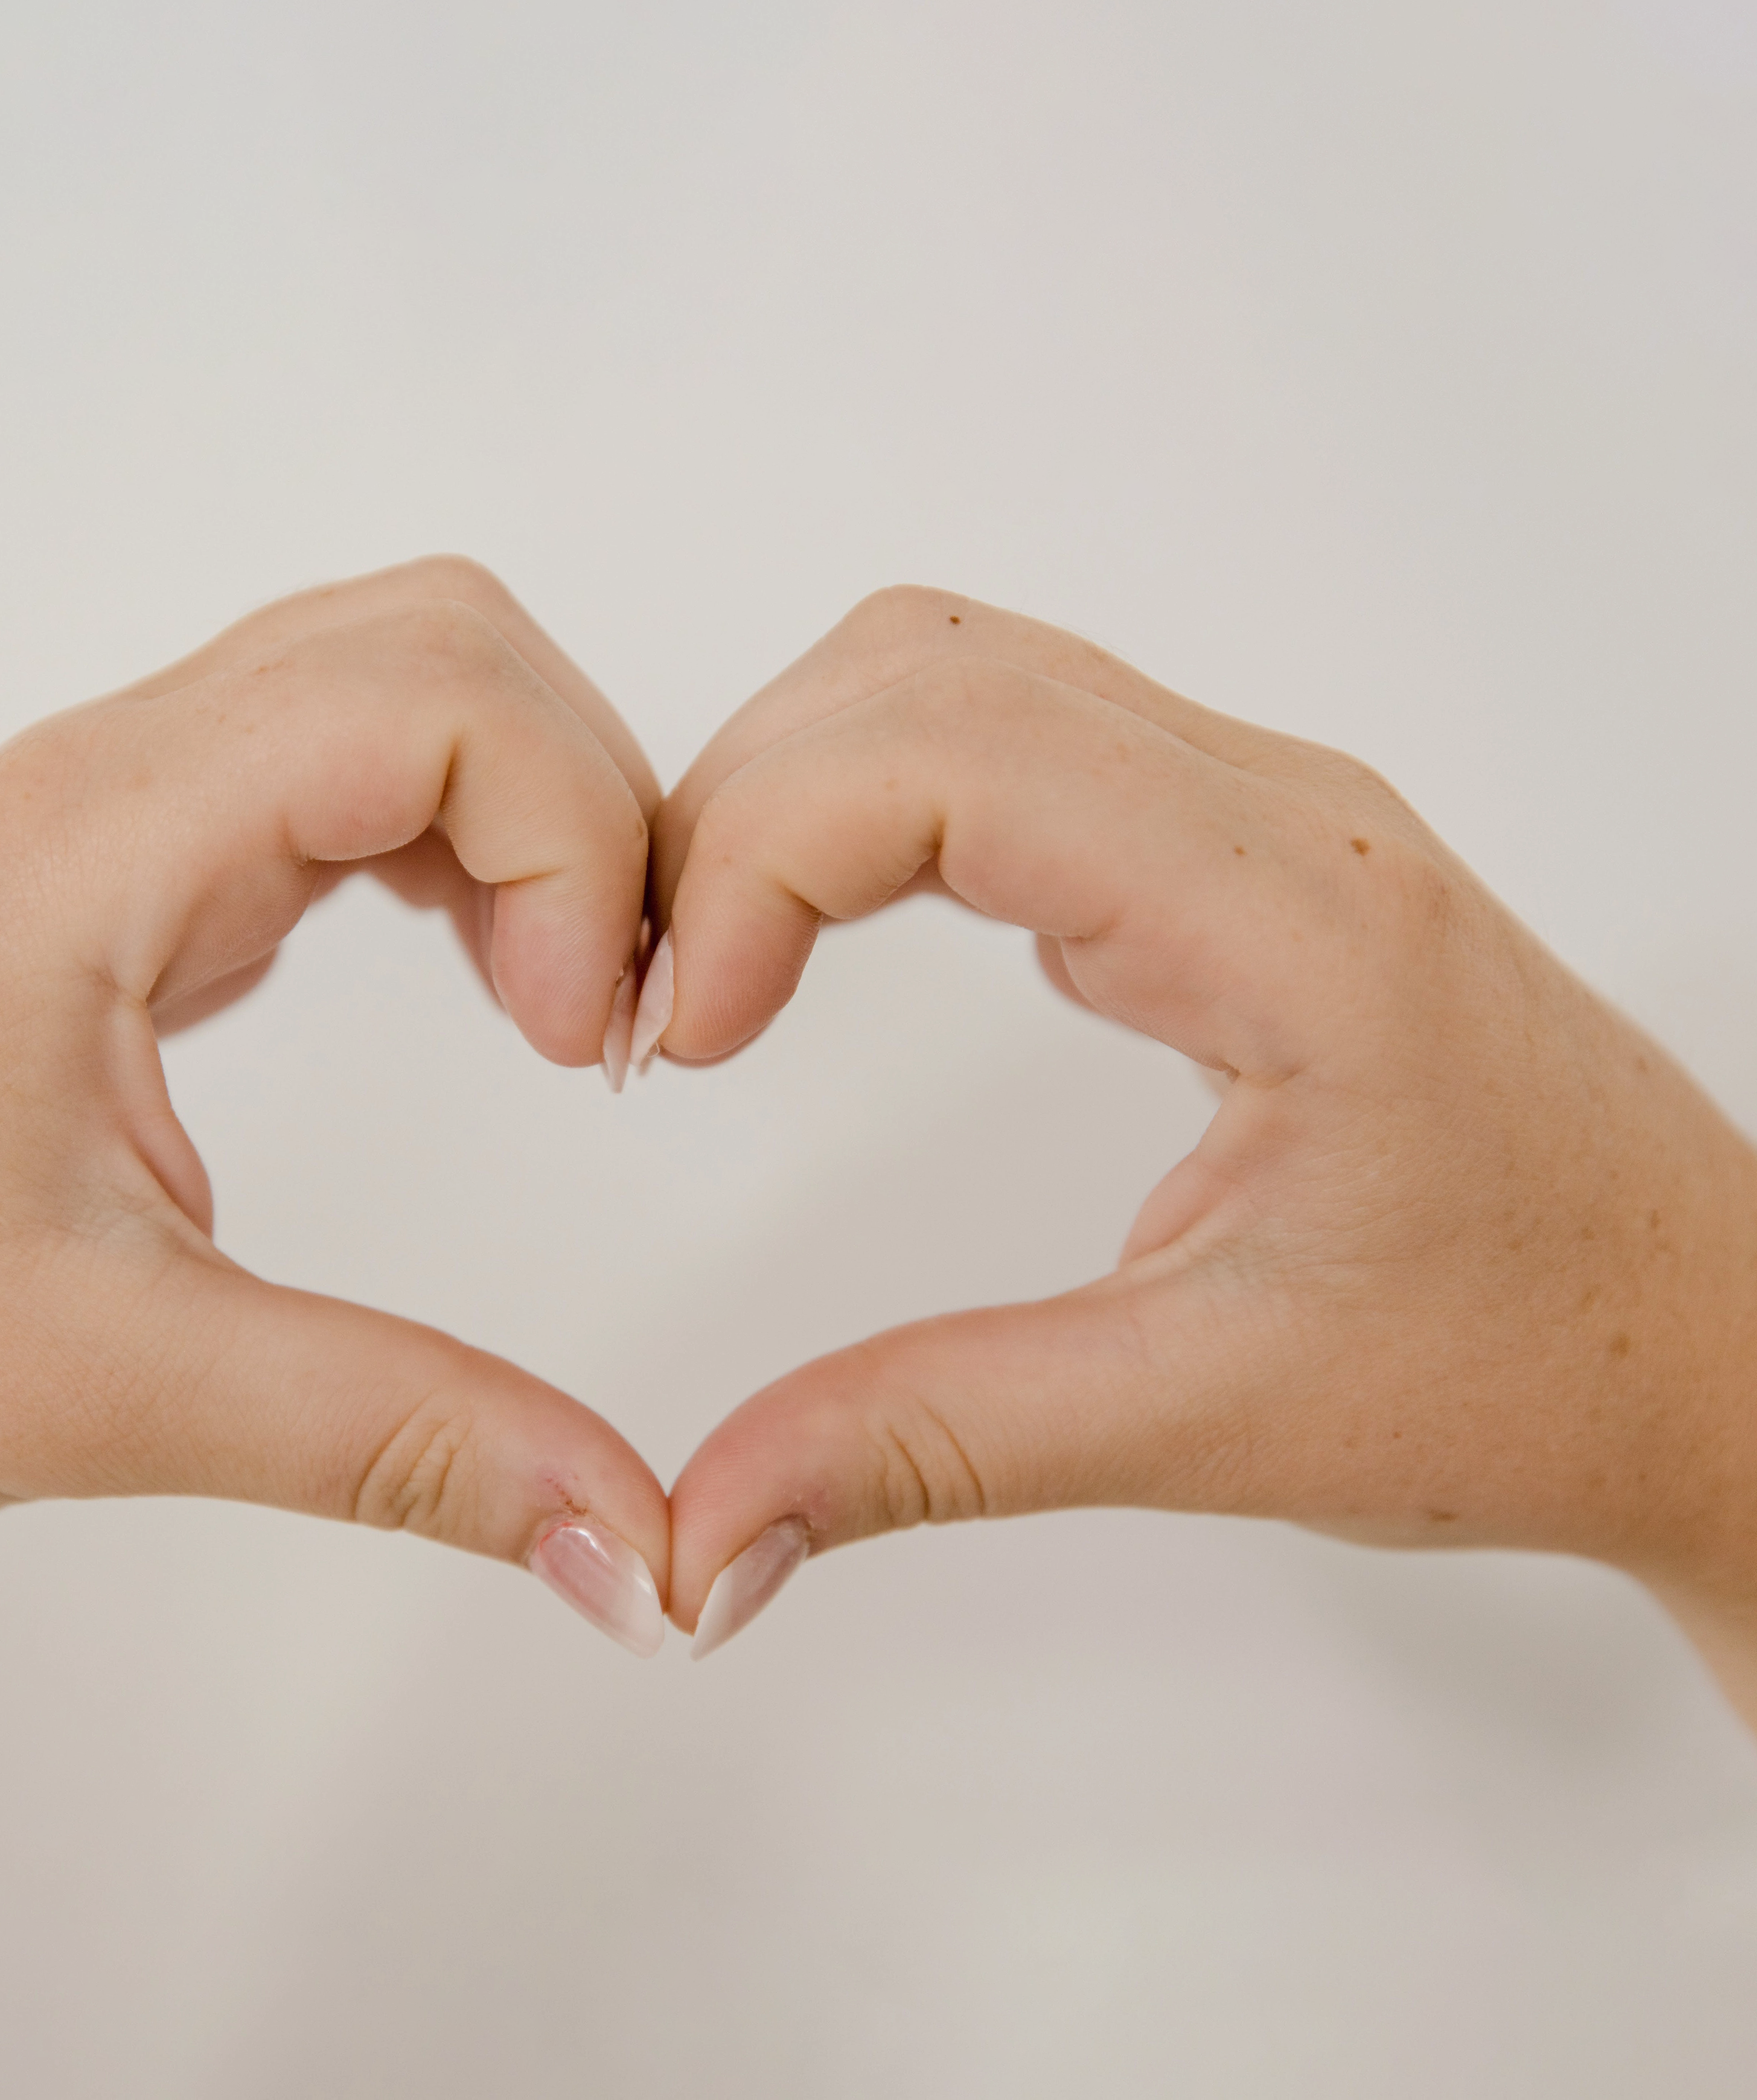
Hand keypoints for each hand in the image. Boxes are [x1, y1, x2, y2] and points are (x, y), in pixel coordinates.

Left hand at [0, 557, 673, 1738]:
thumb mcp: (120, 1385)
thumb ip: (400, 1444)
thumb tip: (631, 1543)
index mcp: (98, 847)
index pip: (433, 701)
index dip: (573, 842)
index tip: (587, 1038)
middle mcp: (112, 781)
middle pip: (444, 643)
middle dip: (585, 800)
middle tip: (604, 1007)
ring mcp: (122, 808)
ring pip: (405, 678)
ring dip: (529, 811)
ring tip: (558, 995)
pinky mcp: (136, 864)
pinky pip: (349, 763)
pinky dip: (461, 841)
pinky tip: (482, 970)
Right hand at [649, 587, 1756, 1716]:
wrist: (1709, 1341)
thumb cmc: (1533, 1361)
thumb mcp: (1212, 1416)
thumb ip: (934, 1447)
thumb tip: (706, 1533)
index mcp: (1295, 922)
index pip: (952, 753)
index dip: (755, 855)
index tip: (679, 1031)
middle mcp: (1282, 816)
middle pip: (924, 673)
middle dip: (737, 810)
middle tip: (664, 1003)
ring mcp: (1262, 814)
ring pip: (956, 674)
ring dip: (796, 789)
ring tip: (721, 965)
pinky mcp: (1233, 849)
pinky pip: (1009, 735)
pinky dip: (870, 805)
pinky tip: (824, 934)